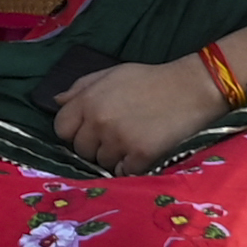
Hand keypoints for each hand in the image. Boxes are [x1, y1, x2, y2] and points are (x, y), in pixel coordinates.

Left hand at [53, 54, 226, 170]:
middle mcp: (99, 121)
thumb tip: (56, 102)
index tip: (89, 131)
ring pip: (102, 163)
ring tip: (133, 141)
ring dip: (114, 157)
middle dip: (94, 146)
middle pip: (80, 150)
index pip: (61, 129)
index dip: (74, 132)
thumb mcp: (112, 74)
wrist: (191, 89)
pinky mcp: (139, 155)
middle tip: (116, 136)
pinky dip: (130, 167)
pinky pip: (123, 173)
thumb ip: (81, 87)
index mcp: (89, 100)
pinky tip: (141, 153)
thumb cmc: (150, 80)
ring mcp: (118, 139)